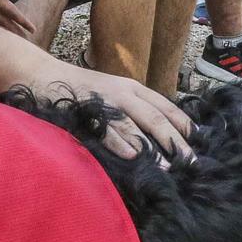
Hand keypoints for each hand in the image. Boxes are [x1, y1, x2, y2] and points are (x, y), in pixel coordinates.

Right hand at [33, 59, 191, 162]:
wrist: (41, 75)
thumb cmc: (80, 89)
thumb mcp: (112, 93)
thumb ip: (132, 109)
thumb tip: (157, 134)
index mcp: (131, 88)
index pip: (165, 106)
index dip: (184, 124)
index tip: (200, 142)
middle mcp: (122, 92)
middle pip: (155, 117)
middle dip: (175, 140)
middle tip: (191, 162)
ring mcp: (104, 101)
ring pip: (134, 125)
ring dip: (152, 146)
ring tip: (166, 166)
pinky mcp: (86, 112)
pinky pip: (106, 129)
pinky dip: (120, 143)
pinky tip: (133, 156)